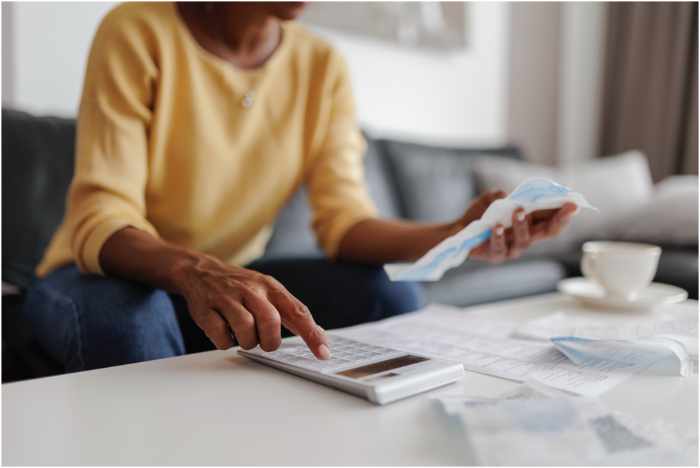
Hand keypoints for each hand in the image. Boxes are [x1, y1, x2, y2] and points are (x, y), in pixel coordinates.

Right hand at [170, 255, 329, 358]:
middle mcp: (251, 290)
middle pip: (271, 321)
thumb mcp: (268, 289)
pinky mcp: (206, 309)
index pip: (297, 311)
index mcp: (270, 287)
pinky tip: (225, 332)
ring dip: (248, 342)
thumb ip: (290, 310)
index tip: (323, 353)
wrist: (200, 271)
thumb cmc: (241, 286)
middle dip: (270, 341)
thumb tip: (318, 334)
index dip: (312, 334)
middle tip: (265, 342)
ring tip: (243, 336)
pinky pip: (221, 336)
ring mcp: (227, 298)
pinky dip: (225, 342)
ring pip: (246, 330)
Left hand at [455, 190, 577, 262]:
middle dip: (559, 220)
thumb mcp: (493, 200)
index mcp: (531, 224)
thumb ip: (502, 196)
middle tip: (567, 208)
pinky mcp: (495, 255)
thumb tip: (508, 195)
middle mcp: (526, 237)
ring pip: (524, 240)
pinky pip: (499, 248)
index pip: (553, 220)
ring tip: (518, 211)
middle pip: (548, 232)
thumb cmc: (481, 215)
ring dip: (523, 225)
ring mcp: (511, 248)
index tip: (575, 203)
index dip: (565, 213)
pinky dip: (498, 237)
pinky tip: (496, 227)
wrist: (459, 229)